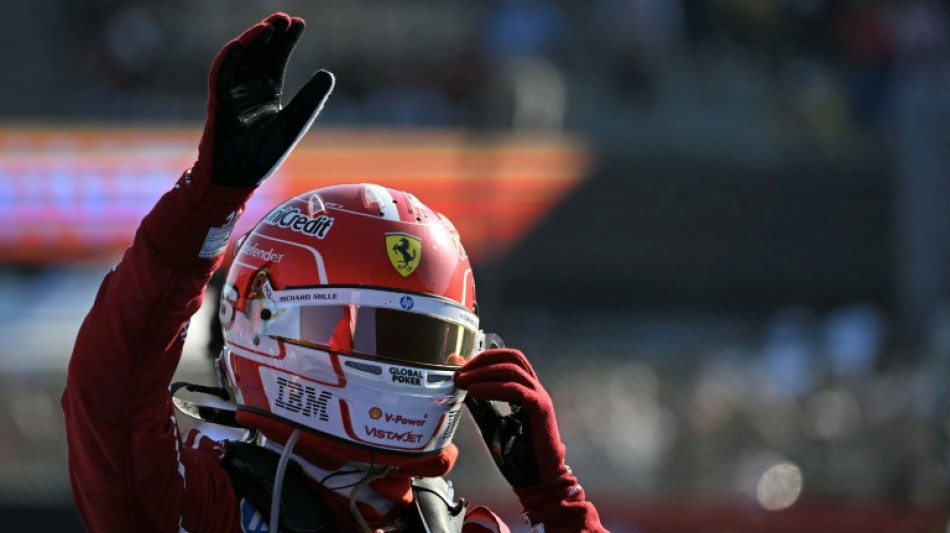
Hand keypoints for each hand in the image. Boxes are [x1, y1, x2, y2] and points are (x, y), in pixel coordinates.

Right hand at [195, 12, 334, 186]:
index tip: (299, 23)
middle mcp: (248, 89)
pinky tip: (240, 44)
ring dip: (253, 43)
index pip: (276, 60)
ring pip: (241, 61)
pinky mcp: (219, 104)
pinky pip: (220, 78)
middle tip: (285, 18)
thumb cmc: (263, 155)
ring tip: (268, 27)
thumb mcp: (294, 123)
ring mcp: (232, 94)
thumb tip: (328, 73)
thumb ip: (309, 100)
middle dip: (271, 35)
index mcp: (267, 93)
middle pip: (259, 55)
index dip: (286, 42)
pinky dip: (228, 61)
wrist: (238, 179)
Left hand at [455, 349, 566, 487]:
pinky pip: (515, 390)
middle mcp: (534, 388)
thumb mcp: (492, 425)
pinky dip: (492, 388)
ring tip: (462, 381)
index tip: (460, 363)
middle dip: (484, 359)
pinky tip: (474, 392)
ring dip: (483, 372)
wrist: (537, 478)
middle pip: (512, 357)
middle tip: (460, 369)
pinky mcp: (540, 409)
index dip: (485, 357)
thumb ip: (481, 407)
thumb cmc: (517, 455)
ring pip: (512, 370)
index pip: (508, 359)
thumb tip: (463, 391)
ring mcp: (539, 397)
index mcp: (525, 389)